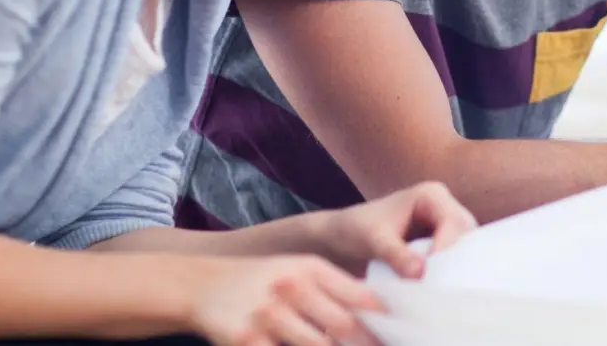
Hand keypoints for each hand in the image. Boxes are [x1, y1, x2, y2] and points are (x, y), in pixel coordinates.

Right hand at [188, 255, 380, 345]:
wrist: (204, 285)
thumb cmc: (264, 280)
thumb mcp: (299, 270)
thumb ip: (335, 288)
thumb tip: (378, 313)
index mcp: (310, 268)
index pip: (359, 295)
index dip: (383, 319)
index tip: (402, 332)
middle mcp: (291, 287)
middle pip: (343, 326)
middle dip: (365, 345)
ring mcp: (268, 315)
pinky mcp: (246, 341)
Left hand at [322, 181, 477, 276]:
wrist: (341, 238)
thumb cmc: (354, 230)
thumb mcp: (373, 240)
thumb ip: (396, 254)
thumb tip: (420, 274)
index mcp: (431, 195)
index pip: (453, 221)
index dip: (446, 248)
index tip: (429, 275)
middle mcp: (443, 207)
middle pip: (465, 235)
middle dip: (454, 260)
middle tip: (439, 286)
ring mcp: (444, 227)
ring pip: (463, 249)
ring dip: (452, 270)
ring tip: (436, 290)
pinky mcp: (440, 246)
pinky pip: (453, 261)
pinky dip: (446, 275)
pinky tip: (435, 290)